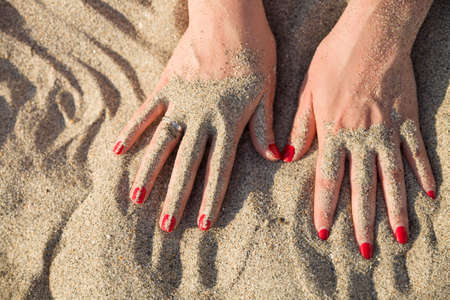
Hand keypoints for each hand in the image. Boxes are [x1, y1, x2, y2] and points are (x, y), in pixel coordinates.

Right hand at [113, 0, 277, 231]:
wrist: (229, 17)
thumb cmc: (255, 52)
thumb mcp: (268, 90)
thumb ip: (265, 126)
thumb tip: (275, 158)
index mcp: (229, 122)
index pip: (218, 168)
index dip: (210, 197)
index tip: (201, 222)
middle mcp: (202, 119)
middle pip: (187, 164)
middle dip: (177, 197)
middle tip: (166, 224)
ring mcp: (181, 103)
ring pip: (162, 144)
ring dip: (149, 172)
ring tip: (136, 198)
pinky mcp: (167, 85)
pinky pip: (146, 112)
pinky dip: (132, 131)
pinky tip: (118, 151)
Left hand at [282, 0, 435, 258]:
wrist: (373, 33)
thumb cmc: (335, 59)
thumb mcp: (307, 91)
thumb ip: (300, 127)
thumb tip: (287, 156)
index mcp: (334, 131)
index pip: (328, 180)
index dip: (325, 208)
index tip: (324, 232)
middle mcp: (362, 137)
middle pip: (363, 188)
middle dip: (362, 222)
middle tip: (364, 251)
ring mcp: (388, 130)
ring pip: (394, 177)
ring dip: (396, 209)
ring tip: (399, 236)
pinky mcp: (408, 118)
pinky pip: (417, 151)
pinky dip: (424, 173)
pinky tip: (429, 194)